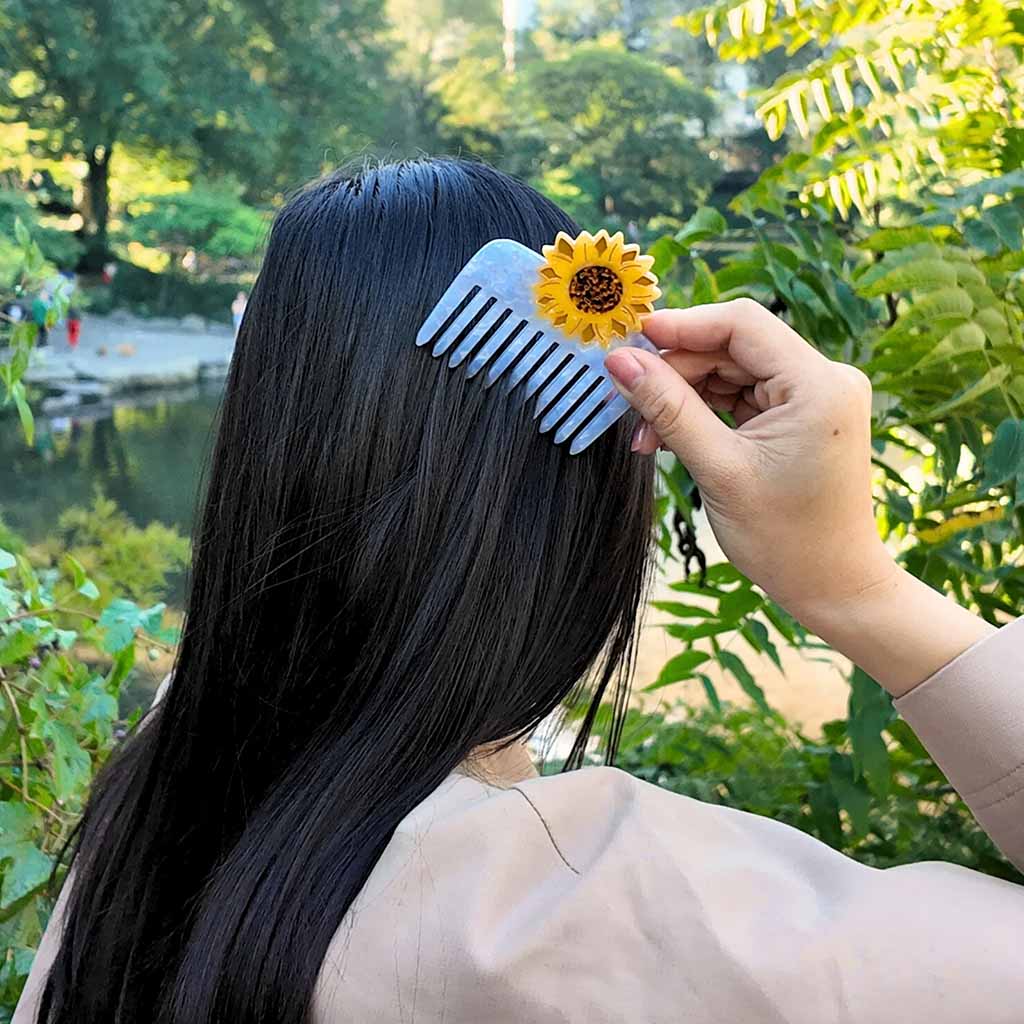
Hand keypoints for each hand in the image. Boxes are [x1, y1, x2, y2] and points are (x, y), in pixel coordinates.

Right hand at [605, 299, 994, 695]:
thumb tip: (621, 362)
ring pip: (732, 372)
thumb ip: (669, 408)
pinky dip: (705, 412)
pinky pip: (743, 396)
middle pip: (732, 348)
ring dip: (685, 397)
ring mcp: (815, 397)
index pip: (741, 325)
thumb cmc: (785, 539)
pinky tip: (672, 438)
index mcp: (818, 384)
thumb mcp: (718, 469)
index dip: (681, 326)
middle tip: (628, 406)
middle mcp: (825, 379)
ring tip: (647, 437)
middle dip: (676, 373)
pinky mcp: (802, 416)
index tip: (630, 342)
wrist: (834, 587)